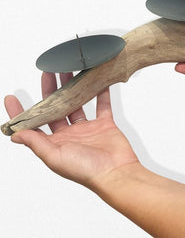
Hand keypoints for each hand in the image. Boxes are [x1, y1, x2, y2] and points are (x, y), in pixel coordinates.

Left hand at [4, 72, 139, 189]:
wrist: (115, 172)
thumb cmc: (86, 170)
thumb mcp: (55, 157)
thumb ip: (36, 144)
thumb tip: (14, 135)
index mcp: (55, 143)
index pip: (33, 125)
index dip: (20, 112)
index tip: (11, 97)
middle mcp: (69, 134)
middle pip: (56, 108)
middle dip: (50, 90)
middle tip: (47, 72)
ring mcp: (88, 128)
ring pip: (77, 103)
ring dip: (73, 88)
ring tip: (69, 71)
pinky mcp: (105, 124)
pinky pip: (102, 105)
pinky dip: (101, 93)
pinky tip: (99, 81)